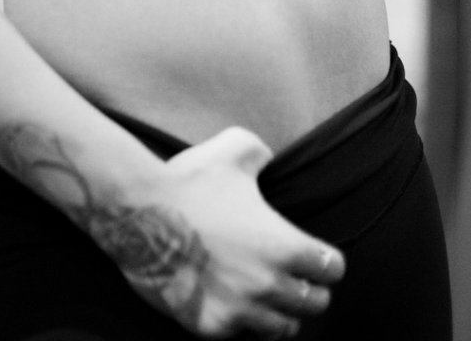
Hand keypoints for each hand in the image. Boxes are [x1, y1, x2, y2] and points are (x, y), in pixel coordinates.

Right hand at [102, 126, 344, 337]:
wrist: (139, 211)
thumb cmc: (189, 179)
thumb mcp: (235, 148)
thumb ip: (262, 153)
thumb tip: (268, 159)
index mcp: (282, 245)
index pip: (332, 269)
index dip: (327, 260)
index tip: (320, 258)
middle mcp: (267, 284)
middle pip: (315, 303)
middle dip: (310, 289)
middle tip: (298, 279)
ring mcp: (239, 310)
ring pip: (282, 328)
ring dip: (280, 312)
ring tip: (271, 298)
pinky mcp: (210, 326)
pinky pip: (241, 335)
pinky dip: (243, 322)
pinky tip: (236, 304)